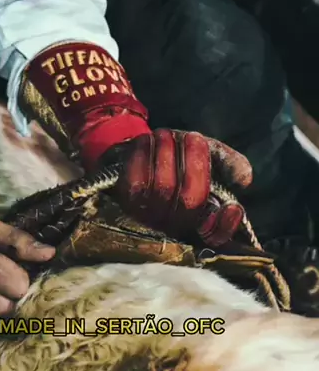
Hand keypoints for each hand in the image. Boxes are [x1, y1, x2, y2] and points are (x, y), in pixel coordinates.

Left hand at [111, 129, 252, 246]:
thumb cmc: (180, 155)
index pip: (216, 236)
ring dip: (168, 153)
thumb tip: (245, 179)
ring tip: (167, 134)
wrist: (140, 147)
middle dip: (195, 164)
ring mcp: (147, 218)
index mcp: (200, 220)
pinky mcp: (124, 203)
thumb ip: (229, 164)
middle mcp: (174, 226)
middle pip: (190, 201)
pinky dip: (144, 154)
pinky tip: (147, 140)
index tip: (231, 206)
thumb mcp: (210, 154)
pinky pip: (137, 181)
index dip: (224, 226)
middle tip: (195, 137)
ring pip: (163, 188)